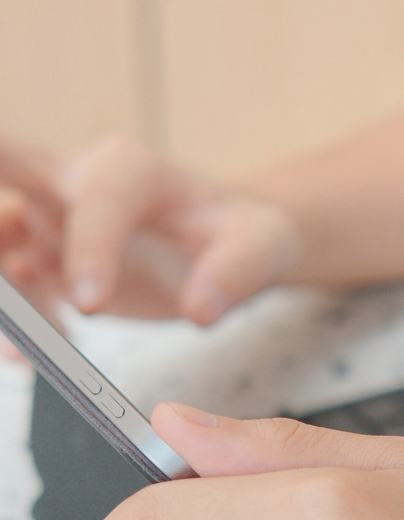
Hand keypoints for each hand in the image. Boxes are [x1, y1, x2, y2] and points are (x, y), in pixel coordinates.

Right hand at [0, 133, 298, 324]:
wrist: (229, 243)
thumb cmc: (240, 232)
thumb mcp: (262, 246)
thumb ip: (236, 272)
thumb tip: (200, 308)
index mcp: (129, 171)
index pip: (95, 201)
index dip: (87, 250)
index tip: (88, 305)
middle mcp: (76, 181)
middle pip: (7, 165)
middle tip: (10, 259)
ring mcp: (54, 219)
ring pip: (1, 239)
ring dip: (3, 291)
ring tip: (22, 347)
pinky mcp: (48, 259)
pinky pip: (10, 284)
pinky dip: (14, 322)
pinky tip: (35, 354)